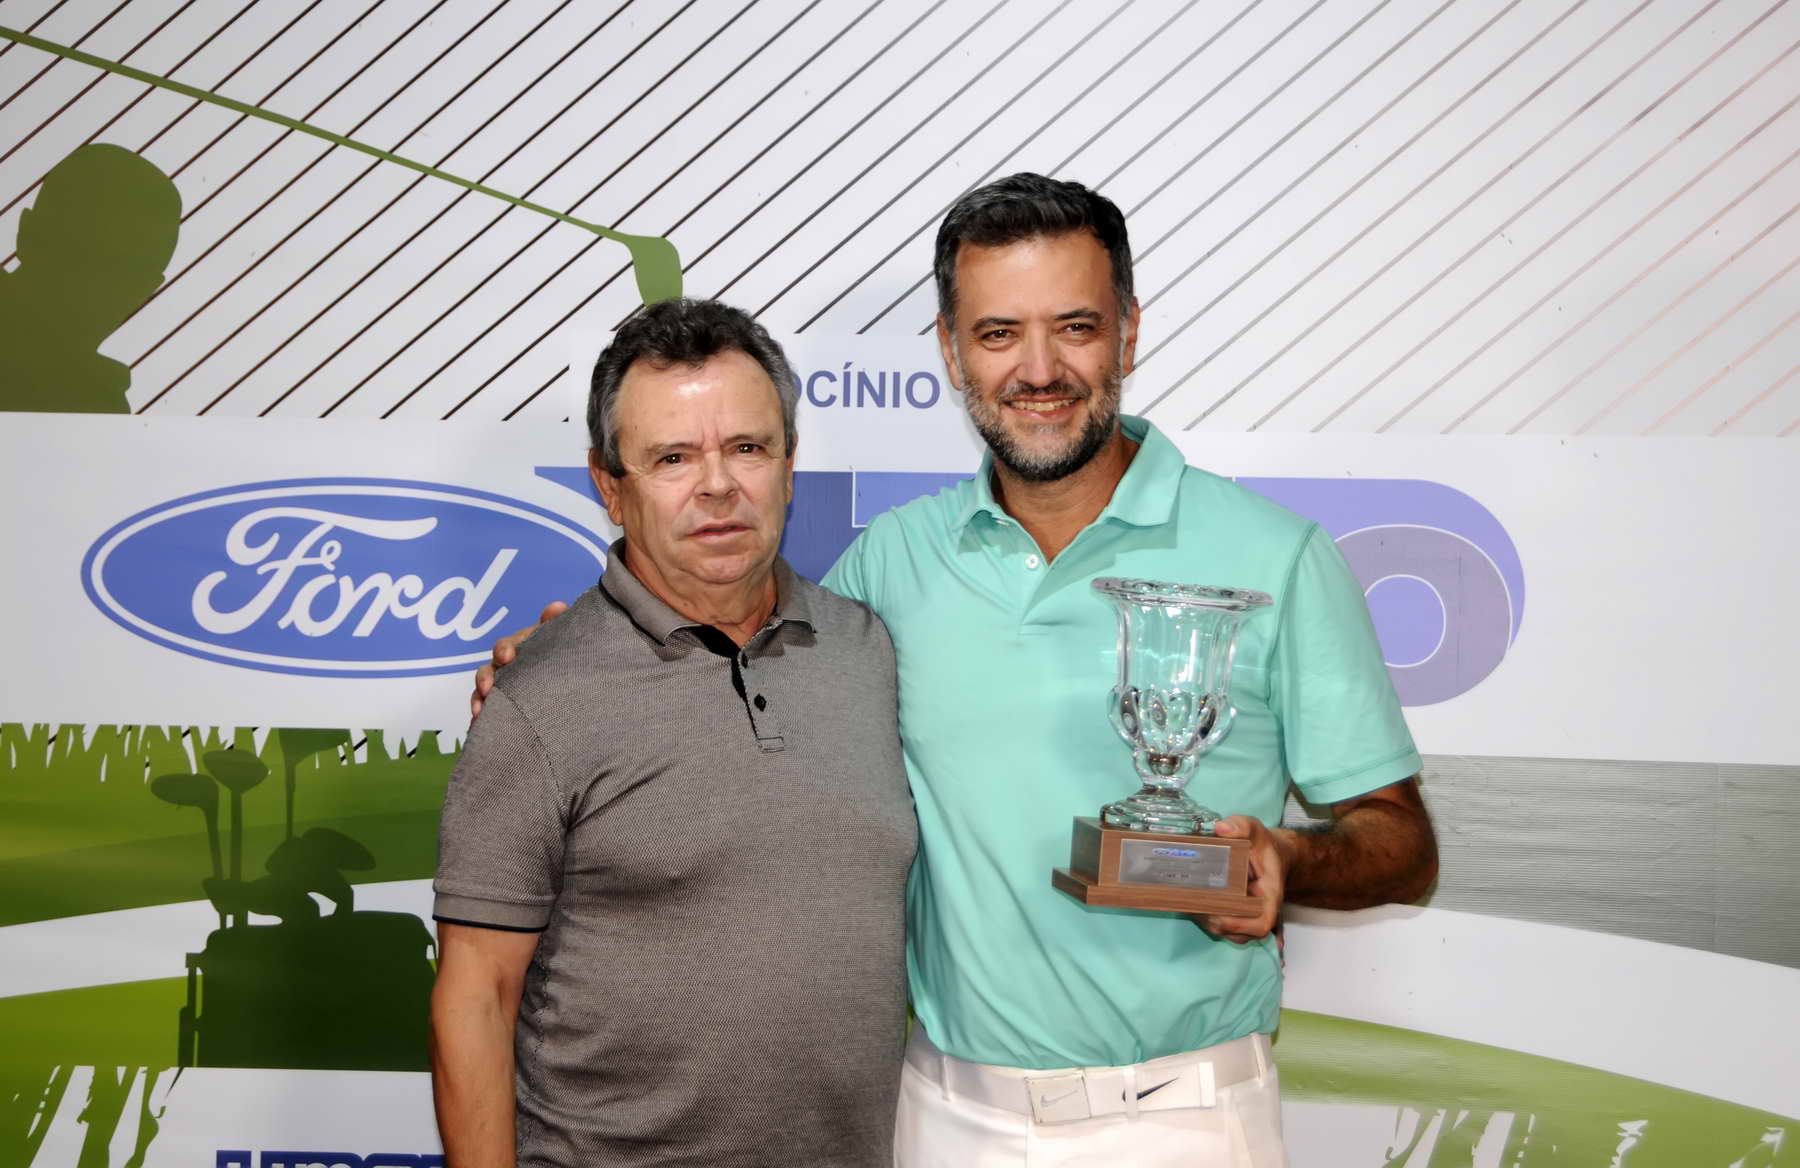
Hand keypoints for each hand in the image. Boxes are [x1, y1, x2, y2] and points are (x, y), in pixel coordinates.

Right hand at [470, 601, 567, 717]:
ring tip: (478, 711)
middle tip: (487, 688)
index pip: (505, 647)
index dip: (504, 650)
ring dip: (478, 700)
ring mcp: (501, 689)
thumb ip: (555, 625)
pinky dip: (480, 719)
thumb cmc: (557, 657)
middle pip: (489, 671)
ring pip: (483, 693)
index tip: (506, 656)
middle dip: (485, 678)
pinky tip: (477, 725)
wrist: (568, 688)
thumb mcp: (558, 641)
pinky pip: (486, 714)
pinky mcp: (500, 710)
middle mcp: (505, 669)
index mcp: (518, 651)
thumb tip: (557, 606)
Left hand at [1194, 816, 1292, 943]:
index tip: (1218, 915)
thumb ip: (1241, 825)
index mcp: (1270, 894)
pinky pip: (1223, 926)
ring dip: (1209, 923)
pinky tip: (1191, 904)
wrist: (1267, 852)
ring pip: (1230, 932)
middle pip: (1241, 933)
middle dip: (1216, 922)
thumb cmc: (1261, 843)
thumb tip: (1221, 828)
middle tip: (1194, 905)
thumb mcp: (1253, 829)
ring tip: (1189, 904)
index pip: (1261, 922)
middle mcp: (1260, 910)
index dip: (1241, 925)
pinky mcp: (1235, 914)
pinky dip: (1206, 920)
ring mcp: (1247, 915)